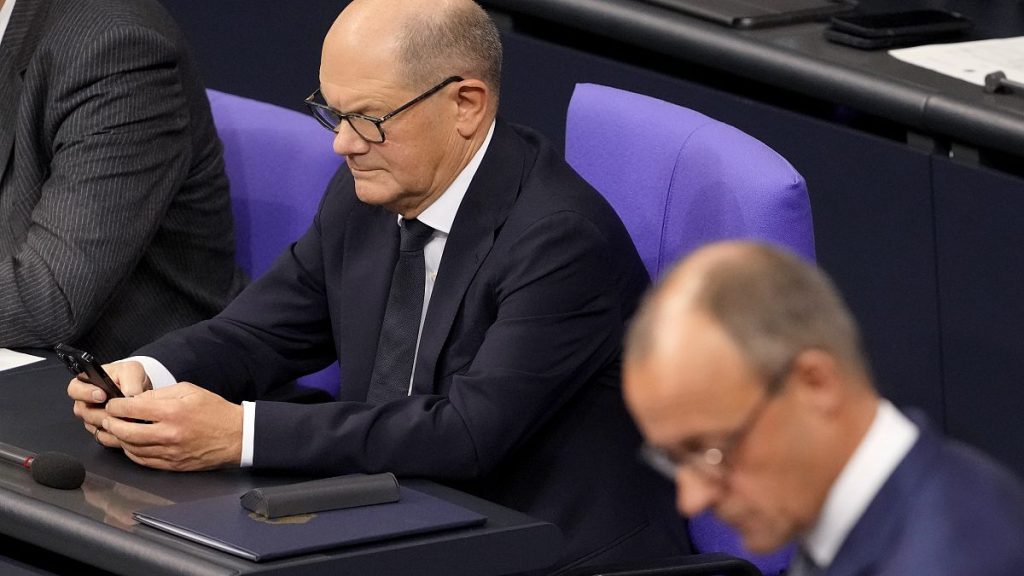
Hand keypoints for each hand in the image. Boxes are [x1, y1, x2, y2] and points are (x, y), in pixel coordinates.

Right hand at [69, 361, 151, 447]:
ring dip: (111, 423)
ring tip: (127, 417)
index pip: (75, 389)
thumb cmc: (130, 377)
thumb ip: (130, 381)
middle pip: (84, 411)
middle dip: (103, 412)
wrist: (141, 392)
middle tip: (117, 411)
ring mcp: (92, 418)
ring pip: (94, 425)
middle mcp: (85, 402)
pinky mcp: (101, 431)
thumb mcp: (132, 371)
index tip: (101, 395)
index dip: (86, 393)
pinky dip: (116, 434)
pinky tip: (128, 428)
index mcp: (86, 383)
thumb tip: (130, 395)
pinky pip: (104, 437)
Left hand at [101, 382, 242, 470]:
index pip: (131, 409)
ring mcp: (170, 452)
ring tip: (117, 430)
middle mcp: (169, 434)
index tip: (113, 403)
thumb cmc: (215, 411)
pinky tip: (131, 444)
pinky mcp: (172, 465)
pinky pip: (143, 460)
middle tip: (108, 418)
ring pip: (131, 448)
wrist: (236, 436)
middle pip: (126, 432)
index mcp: (173, 412)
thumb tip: (136, 400)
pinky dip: (131, 452)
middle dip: (111, 423)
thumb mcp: (189, 391)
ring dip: (119, 439)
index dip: (116, 405)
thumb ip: (161, 394)